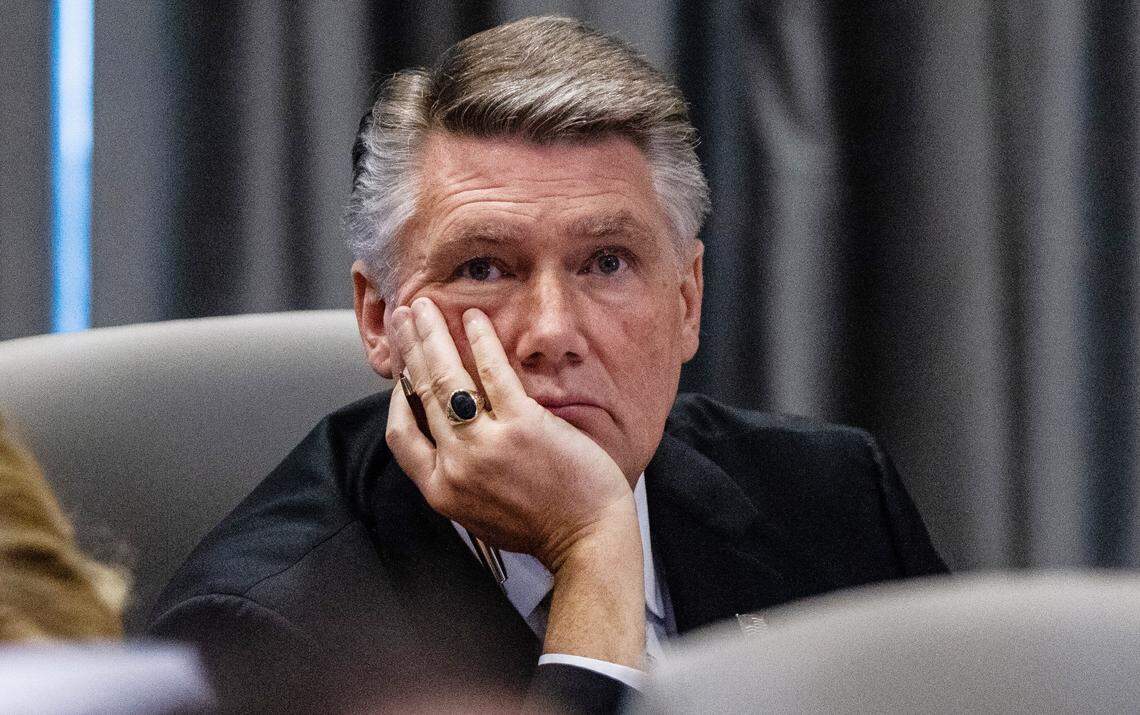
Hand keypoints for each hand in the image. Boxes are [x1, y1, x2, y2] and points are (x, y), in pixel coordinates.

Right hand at [385, 297, 634, 570]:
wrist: (587, 540)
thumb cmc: (542, 527)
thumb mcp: (479, 514)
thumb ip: (457, 479)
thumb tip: (444, 440)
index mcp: (442, 490)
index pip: (401, 435)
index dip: (396, 397)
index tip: (401, 371)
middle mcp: (456, 467)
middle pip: (420, 395)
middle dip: (408, 349)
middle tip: (403, 319)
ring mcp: (487, 445)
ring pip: (445, 378)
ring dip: (431, 336)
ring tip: (425, 308)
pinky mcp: (523, 426)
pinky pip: (493, 374)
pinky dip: (481, 341)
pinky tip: (475, 320)